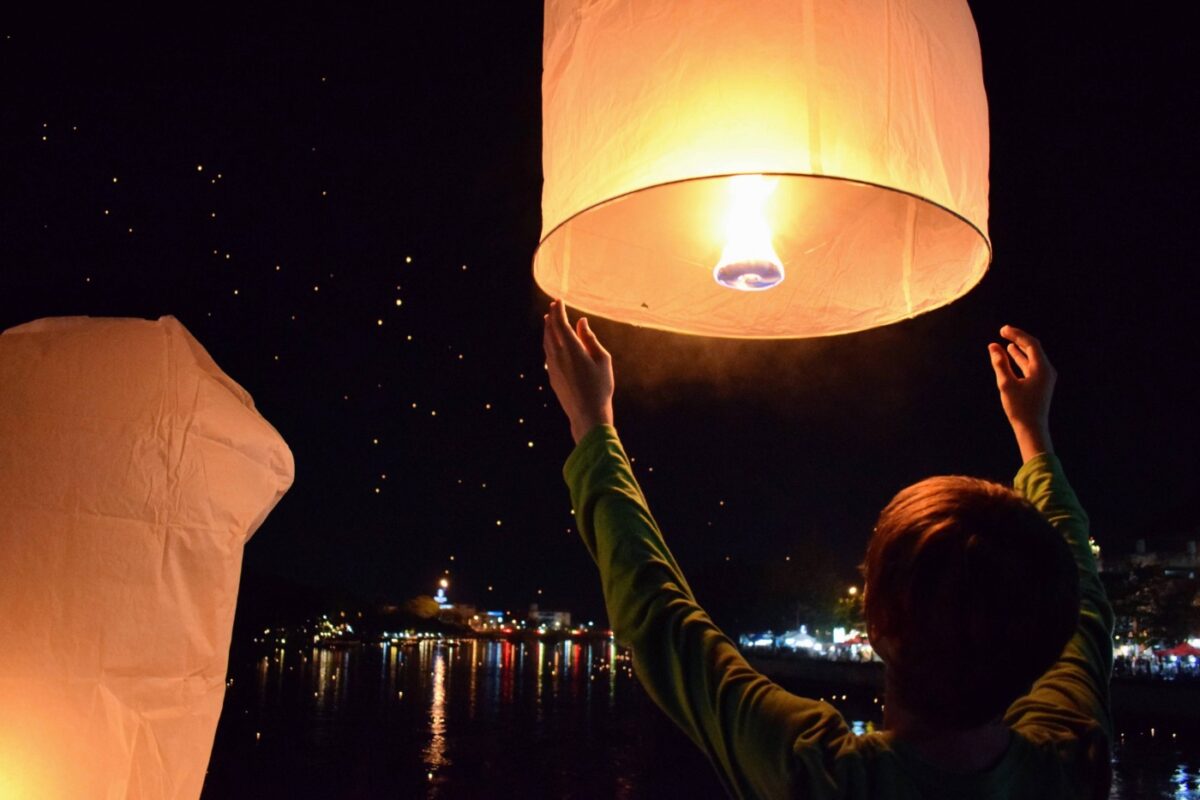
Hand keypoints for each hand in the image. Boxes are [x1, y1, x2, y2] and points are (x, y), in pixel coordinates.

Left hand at [543, 299, 613, 443]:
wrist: (587, 414)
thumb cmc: (600, 387)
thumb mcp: (602, 359)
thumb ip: (590, 338)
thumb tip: (581, 323)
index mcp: (571, 349)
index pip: (561, 323)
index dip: (559, 310)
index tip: (559, 300)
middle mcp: (558, 356)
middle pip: (550, 330)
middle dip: (552, 316)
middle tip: (554, 306)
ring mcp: (552, 367)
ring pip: (546, 342)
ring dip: (548, 329)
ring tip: (550, 320)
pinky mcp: (552, 377)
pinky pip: (547, 353)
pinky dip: (548, 342)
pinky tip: (552, 342)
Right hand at [988, 325, 1055, 462]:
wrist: (1032, 429)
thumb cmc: (1019, 408)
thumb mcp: (1006, 384)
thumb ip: (1000, 363)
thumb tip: (993, 346)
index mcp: (1042, 368)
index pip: (1031, 344)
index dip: (1016, 334)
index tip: (1002, 330)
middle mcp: (1047, 370)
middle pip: (1033, 348)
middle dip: (1018, 339)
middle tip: (1003, 332)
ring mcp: (1045, 377)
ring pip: (1032, 357)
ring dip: (1019, 349)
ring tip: (1007, 343)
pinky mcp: (1041, 384)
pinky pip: (1031, 366)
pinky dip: (1021, 359)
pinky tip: (1012, 357)